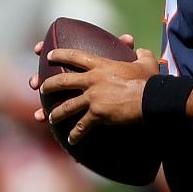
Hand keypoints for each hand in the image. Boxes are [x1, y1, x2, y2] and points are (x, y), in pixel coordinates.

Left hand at [34, 40, 160, 142]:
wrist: (152, 98)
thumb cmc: (150, 80)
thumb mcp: (146, 63)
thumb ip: (141, 54)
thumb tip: (142, 50)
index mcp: (101, 65)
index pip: (75, 56)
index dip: (59, 54)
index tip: (48, 55)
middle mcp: (93, 80)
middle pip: (62, 81)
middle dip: (48, 85)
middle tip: (40, 88)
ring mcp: (93, 97)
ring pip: (67, 106)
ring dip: (56, 114)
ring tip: (50, 119)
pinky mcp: (98, 113)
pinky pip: (82, 126)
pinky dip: (75, 135)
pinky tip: (71, 140)